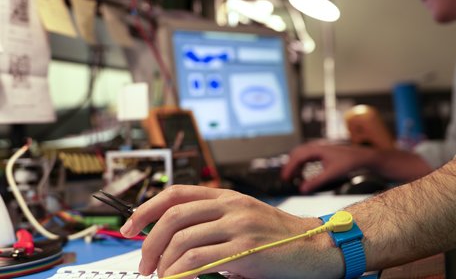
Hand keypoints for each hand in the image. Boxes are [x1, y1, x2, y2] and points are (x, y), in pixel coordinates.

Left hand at [120, 185, 340, 278]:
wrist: (317, 245)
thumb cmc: (282, 237)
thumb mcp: (246, 218)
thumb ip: (215, 222)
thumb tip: (174, 242)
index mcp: (228, 196)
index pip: (176, 193)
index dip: (146, 208)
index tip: (129, 227)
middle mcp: (231, 206)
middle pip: (173, 216)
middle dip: (148, 242)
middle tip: (144, 264)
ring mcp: (239, 226)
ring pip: (182, 240)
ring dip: (164, 263)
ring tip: (163, 277)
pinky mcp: (246, 250)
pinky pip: (199, 260)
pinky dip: (179, 273)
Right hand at [282, 142, 377, 192]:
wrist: (360, 157)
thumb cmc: (347, 163)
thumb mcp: (331, 175)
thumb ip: (316, 182)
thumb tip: (302, 189)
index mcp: (317, 149)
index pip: (297, 157)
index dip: (289, 168)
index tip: (285, 178)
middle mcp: (316, 146)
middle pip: (296, 154)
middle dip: (290, 166)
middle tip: (287, 179)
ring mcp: (318, 148)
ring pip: (300, 155)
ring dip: (296, 166)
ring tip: (294, 178)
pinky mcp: (321, 152)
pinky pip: (306, 157)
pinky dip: (302, 165)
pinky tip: (303, 174)